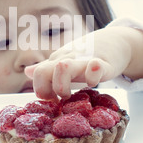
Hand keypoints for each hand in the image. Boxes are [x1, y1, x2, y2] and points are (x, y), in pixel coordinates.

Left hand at [25, 26, 142, 99]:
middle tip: (61, 99)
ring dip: (62, 86)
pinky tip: (93, 81)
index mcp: (57, 61)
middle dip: (47, 91)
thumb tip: (27, 71)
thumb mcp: (65, 60)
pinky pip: (95, 67)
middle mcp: (67, 59)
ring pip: (62, 67)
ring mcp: (84, 60)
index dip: (41, 91)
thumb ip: (48, 69)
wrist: (115, 41)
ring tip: (72, 95)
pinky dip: (92, 75)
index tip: (53, 100)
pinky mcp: (104, 64)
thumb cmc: (88, 55)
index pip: (38, 74)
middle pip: (43, 72)